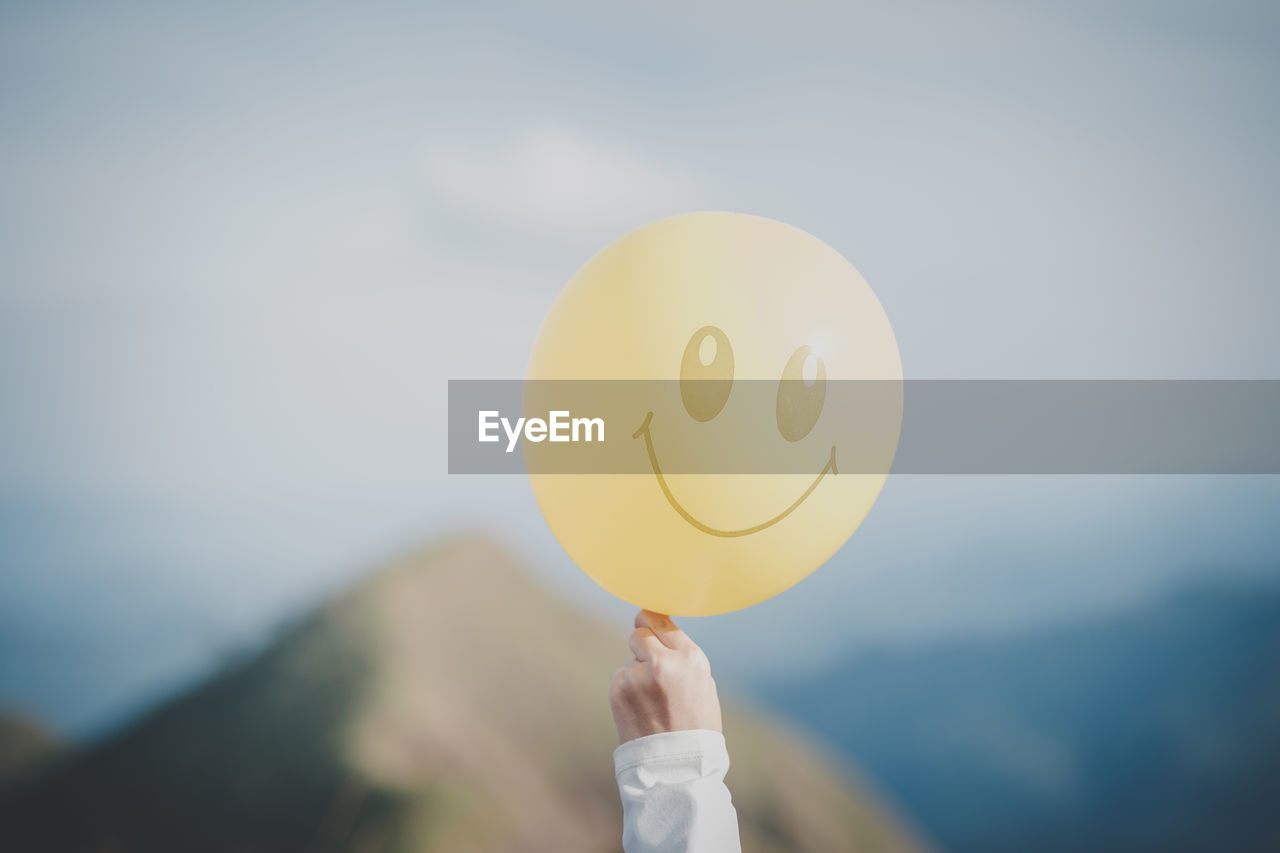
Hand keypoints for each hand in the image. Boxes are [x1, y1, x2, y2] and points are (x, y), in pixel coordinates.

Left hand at [609, 610, 722, 743]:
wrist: (676, 766)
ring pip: (630, 659)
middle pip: (639, 632)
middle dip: (642, 643)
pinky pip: (621, 677)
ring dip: (637, 671)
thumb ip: (682, 656)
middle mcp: (662, 661)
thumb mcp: (703, 684)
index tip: (647, 621)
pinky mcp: (618, 689)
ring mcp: (637, 675)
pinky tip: (641, 709)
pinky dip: (627, 688)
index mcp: (690, 658)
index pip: (661, 621)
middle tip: (649, 663)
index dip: (652, 622)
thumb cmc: (695, 725)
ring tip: (652, 701)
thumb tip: (661, 632)